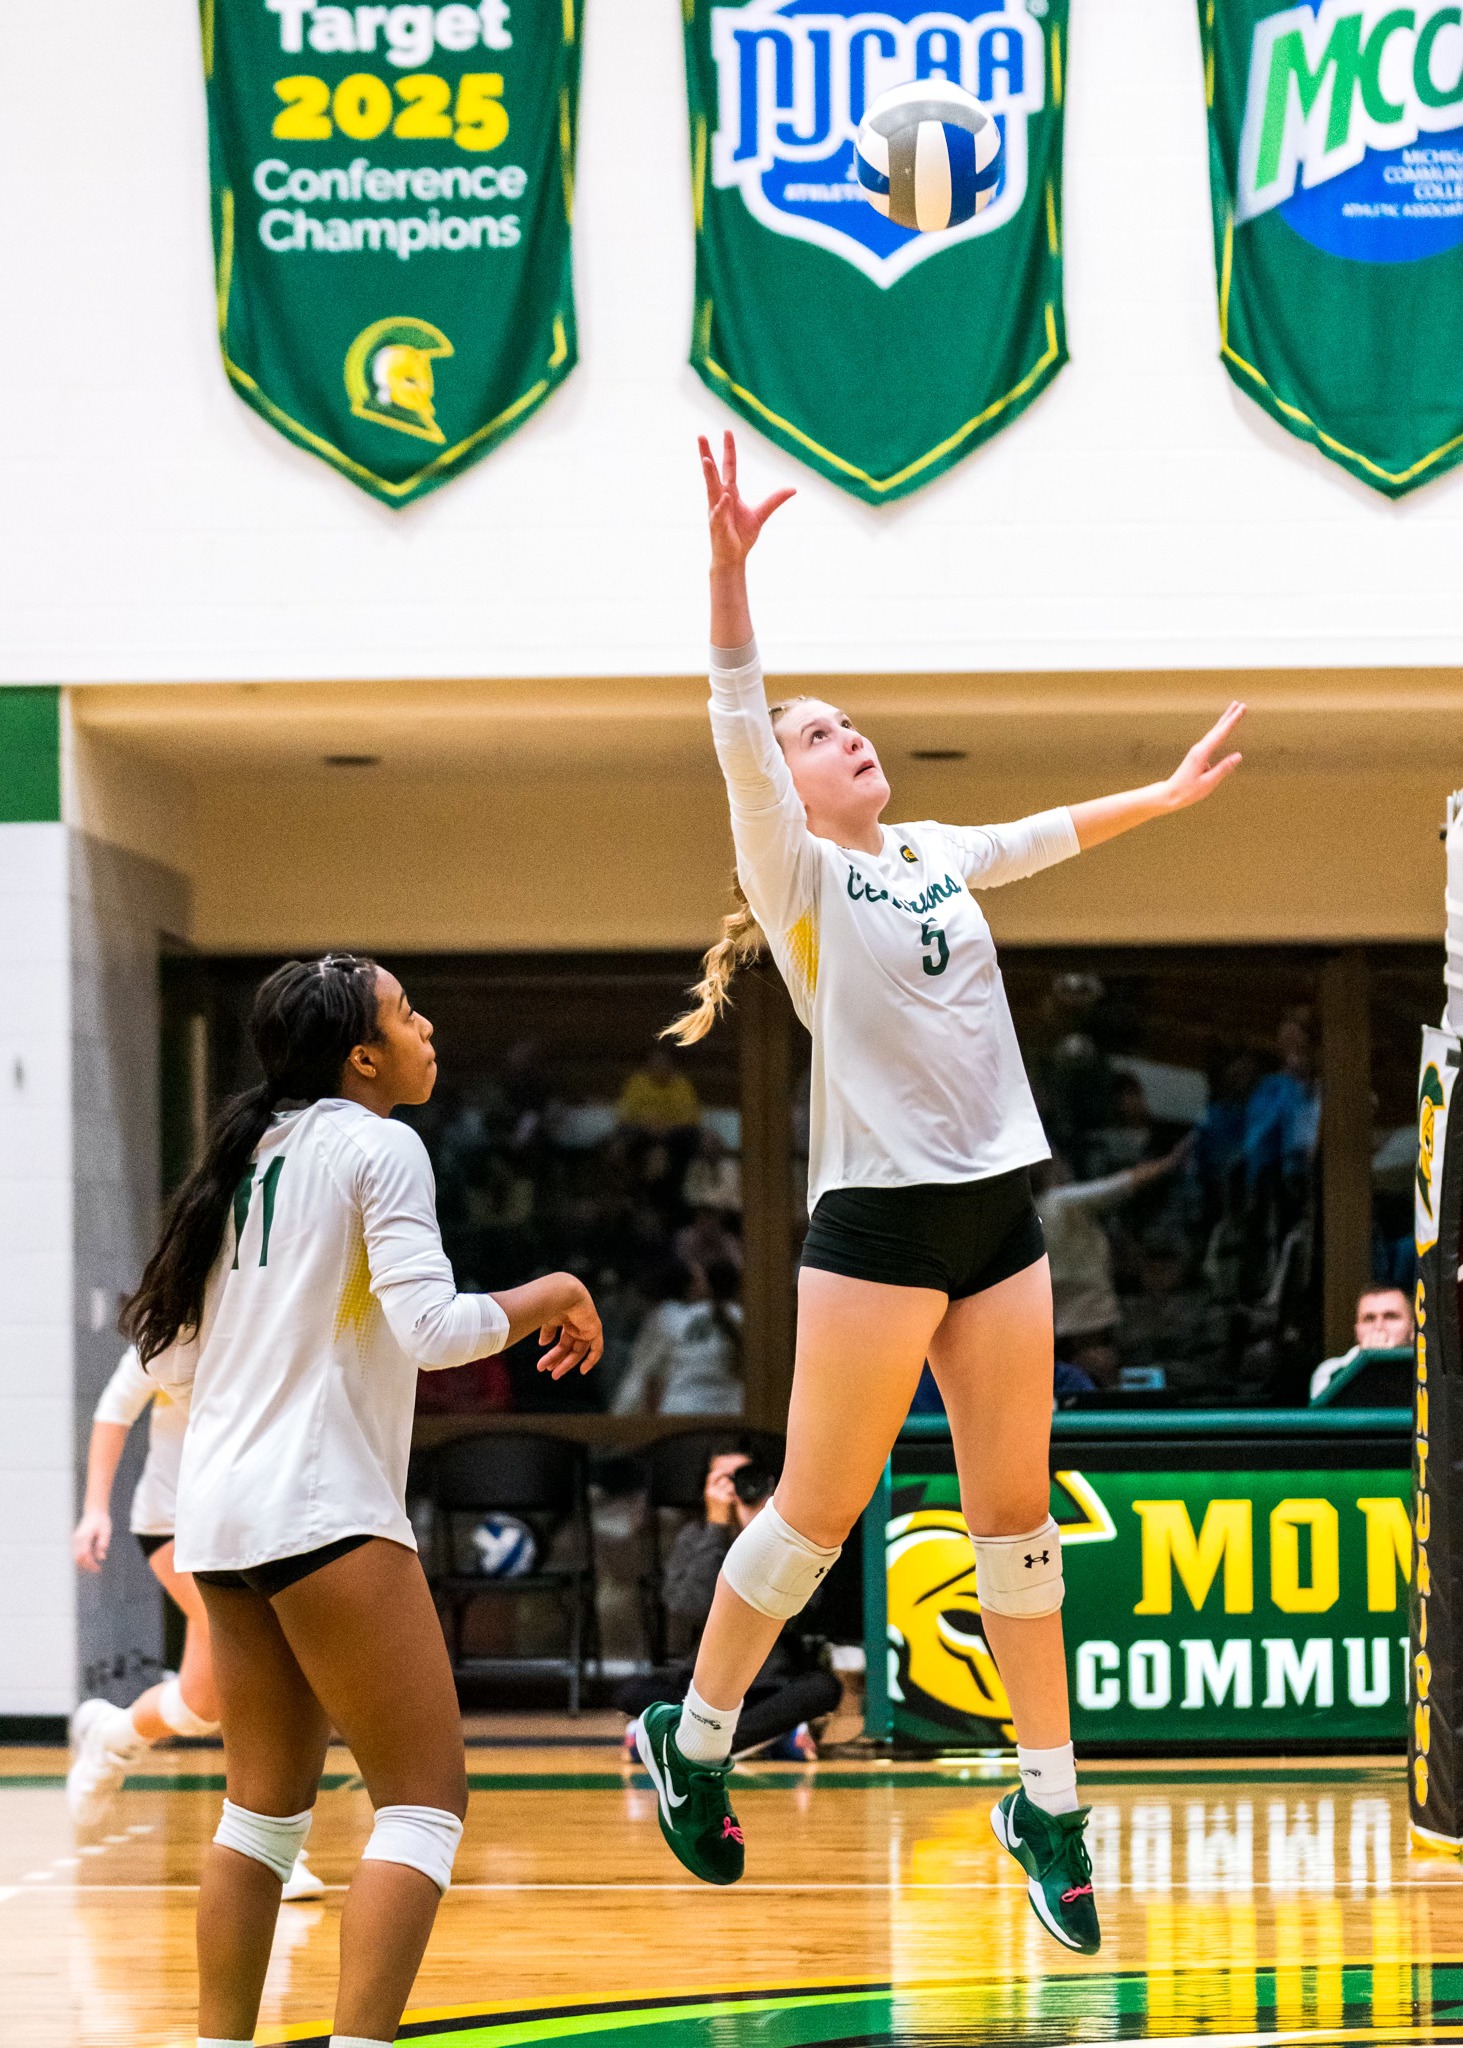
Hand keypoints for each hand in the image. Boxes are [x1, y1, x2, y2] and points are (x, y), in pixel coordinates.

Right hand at [73, 1509, 110, 1571]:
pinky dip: (81, 1559)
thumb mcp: (106, 1531)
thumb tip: (101, 1558)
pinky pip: (75, 1553)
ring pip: (75, 1557)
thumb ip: (103, 1543)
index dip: (91, 1564)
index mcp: (84, 1536)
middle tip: (97, 1569)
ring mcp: (74, 1540)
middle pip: (78, 1558)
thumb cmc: (101, 1521)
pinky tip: (90, 1560)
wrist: (94, 1512)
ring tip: (94, 1566)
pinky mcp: (75, 1541)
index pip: (85, 1555)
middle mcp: (77, 1539)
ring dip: (83, 1563)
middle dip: (86, 1566)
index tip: (98, 1568)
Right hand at [535, 1279, 602, 1379]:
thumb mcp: (547, 1321)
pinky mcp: (594, 1328)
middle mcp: (577, 1323)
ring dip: (566, 1363)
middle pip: (568, 1347)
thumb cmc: (551, 1303)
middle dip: (558, 1360)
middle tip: (548, 1372)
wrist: (561, 1293)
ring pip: (578, 1350)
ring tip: (554, 1374)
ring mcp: (586, 1326)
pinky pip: (597, 1348)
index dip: (554, 1354)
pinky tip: (583, 1370)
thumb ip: (547, 1332)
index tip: (545, 1365)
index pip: (562, 1342)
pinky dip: (592, 1360)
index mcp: (566, 1320)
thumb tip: (543, 1344)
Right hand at [700, 431, 793, 569]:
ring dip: (708, 475)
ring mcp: (716, 511)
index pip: (729, 467)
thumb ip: (774, 500)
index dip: (729, 450)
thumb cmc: (742, 535)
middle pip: (713, 472)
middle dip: (706, 454)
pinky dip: (721, 507)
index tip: (727, 431)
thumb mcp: (761, 514)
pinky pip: (719, 514)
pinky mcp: (717, 526)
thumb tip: (793, 489)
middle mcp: (720, 498)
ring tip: (705, 460)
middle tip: (701, 436)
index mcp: (730, 492)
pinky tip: (724, 498)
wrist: (734, 557)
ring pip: (711, 489)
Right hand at [704, 1456, 742, 1523]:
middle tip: (734, 1487)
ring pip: (730, 1484)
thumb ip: (716, 1488)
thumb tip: (726, 1478)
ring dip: (734, 1488)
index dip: (720, 1471)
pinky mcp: (726, 1500)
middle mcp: (711, 1492)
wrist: (717, 1525)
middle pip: (723, 1479)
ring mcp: (719, 1496)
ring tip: (733, 1495)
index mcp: (707, 1491)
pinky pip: (734, 1491)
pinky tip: (735, 1499)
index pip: (711, 1476)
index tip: (728, 1471)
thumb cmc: (717, 1512)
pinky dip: (736, 1493)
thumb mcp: (712, 1499)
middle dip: (730, 1481)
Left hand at [1161, 703, 1245, 810]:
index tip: (1241, 710)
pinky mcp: (1198, 755)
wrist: (1170, 794)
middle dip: (1230, 716)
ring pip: (1215, 732)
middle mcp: (1199, 748)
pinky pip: (1213, 739)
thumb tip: (1239, 755)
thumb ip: (1224, 768)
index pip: (1221, 734)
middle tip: (1240, 704)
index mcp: (1202, 753)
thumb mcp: (1208, 782)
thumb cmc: (1188, 791)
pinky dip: (1220, 731)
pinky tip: (1224, 729)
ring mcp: (1198, 751)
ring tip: (1234, 710)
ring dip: (1225, 721)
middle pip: (1217, 728)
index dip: (1232, 721)